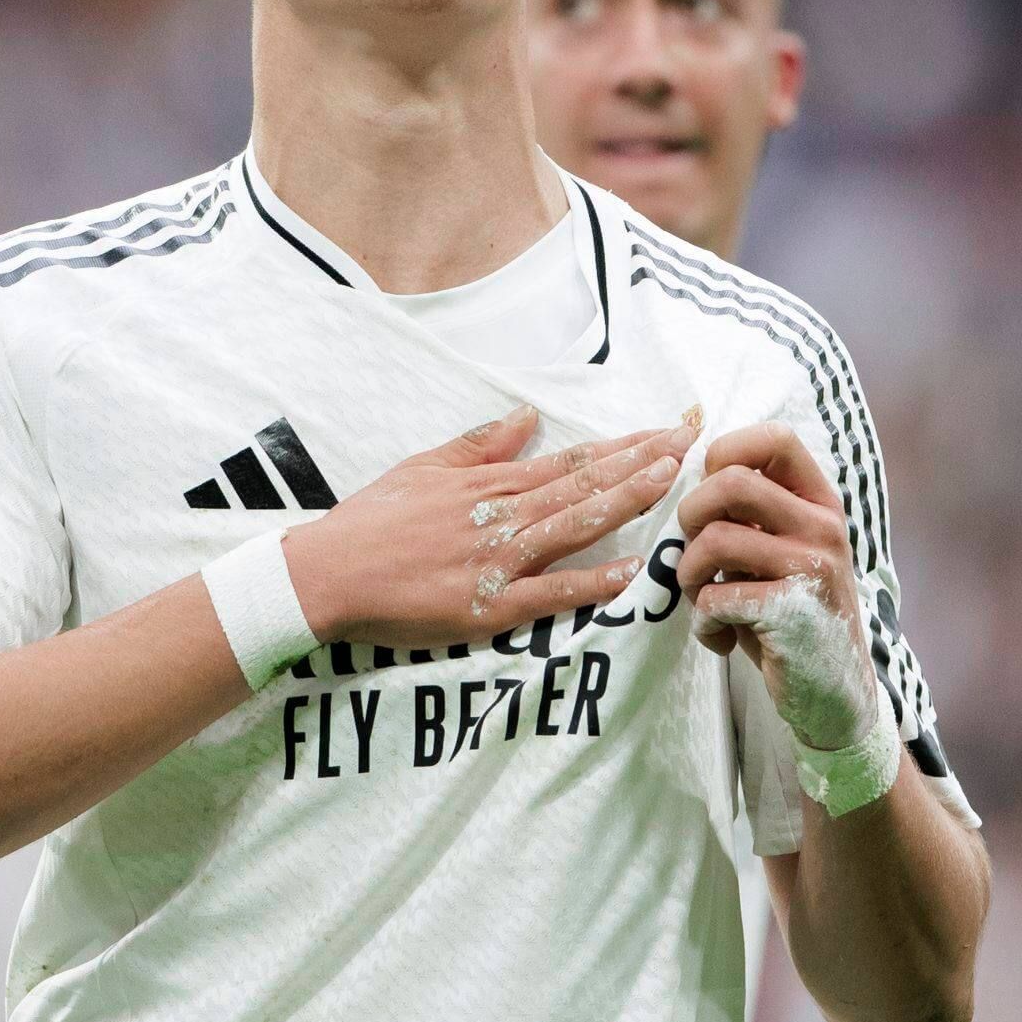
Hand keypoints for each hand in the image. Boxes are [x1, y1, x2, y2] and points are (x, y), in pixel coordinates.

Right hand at [284, 406, 695, 653]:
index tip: (670, 429)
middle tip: (695, 441)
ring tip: (674, 482)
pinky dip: (591, 583)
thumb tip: (527, 415)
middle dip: (644, 461)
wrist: (326, 573)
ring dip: (628, 502)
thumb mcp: (423, 469)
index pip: (573, 457)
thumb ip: (480, 445)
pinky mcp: (489, 606)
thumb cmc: (370, 522)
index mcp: (490, 484)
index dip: (627, 443)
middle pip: (587, 483)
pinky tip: (631, 571)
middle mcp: (503, 515)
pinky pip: (550, 594)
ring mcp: (499, 561)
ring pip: (577, 525)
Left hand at [680, 423, 875, 748]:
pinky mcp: (791, 613)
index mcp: (820, 503)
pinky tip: (721, 639)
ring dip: (688, 576)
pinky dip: (702, 624)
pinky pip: (714, 598)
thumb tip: (685, 475)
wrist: (832, 694)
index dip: (725, 454)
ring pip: (714, 541)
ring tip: (701, 600)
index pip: (775, 439)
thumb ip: (751, 516)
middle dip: (689, 517)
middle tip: (692, 554)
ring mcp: (812, 568)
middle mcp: (823, 527)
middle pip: (731, 482)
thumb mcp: (781, 553)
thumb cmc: (789, 616)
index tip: (709, 495)